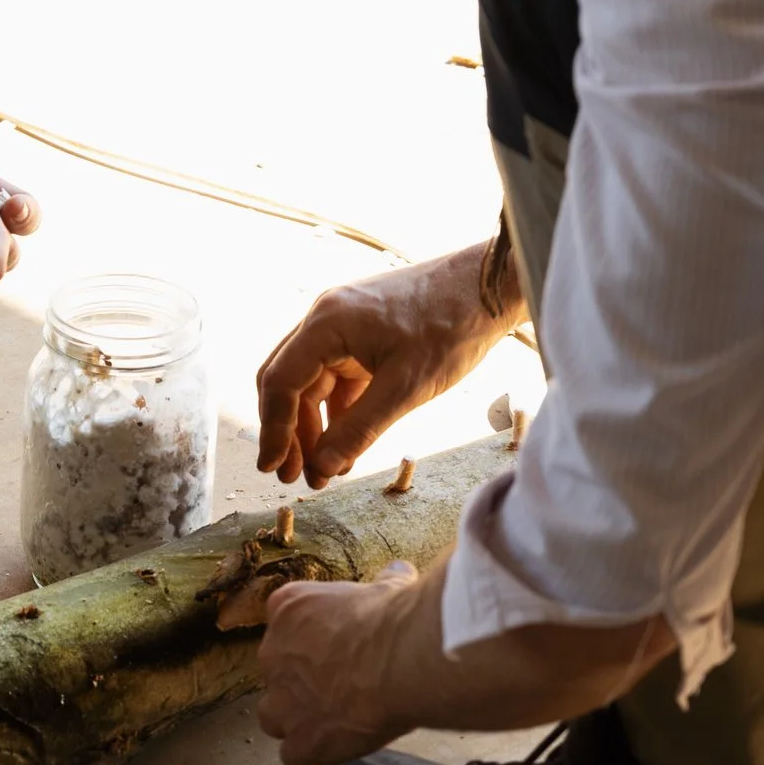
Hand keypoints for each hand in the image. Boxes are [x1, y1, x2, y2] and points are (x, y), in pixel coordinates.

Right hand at [255, 241, 518, 488]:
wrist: (491, 287)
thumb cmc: (452, 326)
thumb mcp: (406, 388)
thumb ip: (358, 430)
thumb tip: (321, 469)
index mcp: (326, 324)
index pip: (280, 382)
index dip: (273, 430)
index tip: (273, 469)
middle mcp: (326, 320)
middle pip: (288, 384)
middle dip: (289, 433)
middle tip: (294, 476)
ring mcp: (344, 326)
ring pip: (312, 384)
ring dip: (314, 427)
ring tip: (324, 470)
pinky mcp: (363, 334)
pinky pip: (338, 379)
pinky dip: (338, 413)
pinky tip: (346, 445)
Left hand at [255, 561, 420, 764]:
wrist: (403, 659)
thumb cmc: (396, 618)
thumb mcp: (389, 588)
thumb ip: (383, 582)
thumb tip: (398, 570)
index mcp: (288, 609)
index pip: (285, 622)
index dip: (311, 637)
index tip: (337, 644)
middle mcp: (273, 654)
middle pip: (278, 670)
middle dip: (303, 678)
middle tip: (343, 682)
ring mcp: (281, 702)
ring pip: (273, 716)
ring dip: (296, 718)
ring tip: (334, 718)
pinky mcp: (299, 741)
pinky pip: (293, 755)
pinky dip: (312, 752)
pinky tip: (337, 746)